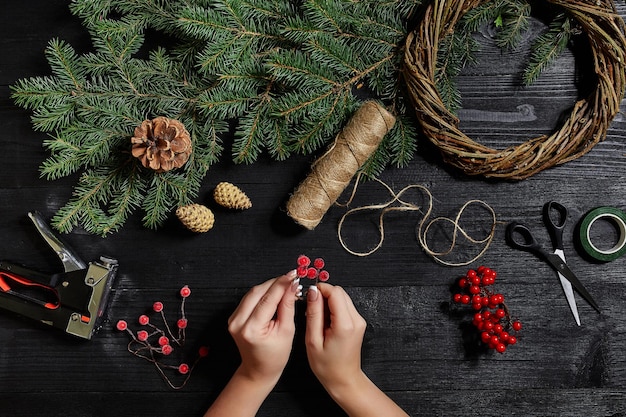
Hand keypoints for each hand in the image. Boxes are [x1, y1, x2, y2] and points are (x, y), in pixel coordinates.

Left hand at [228, 270, 299, 385]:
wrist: (258, 370)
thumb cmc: (275, 356)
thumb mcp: (287, 331)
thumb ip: (288, 306)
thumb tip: (292, 286)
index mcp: (252, 329)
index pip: (268, 299)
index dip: (282, 284)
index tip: (293, 275)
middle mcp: (238, 323)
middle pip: (258, 292)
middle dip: (276, 283)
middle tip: (291, 278)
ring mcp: (233, 320)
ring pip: (252, 293)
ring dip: (269, 286)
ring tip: (285, 285)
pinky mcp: (233, 317)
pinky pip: (249, 299)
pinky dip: (262, 293)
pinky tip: (274, 293)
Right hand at [304, 283, 366, 391]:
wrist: (343, 379)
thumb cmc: (327, 366)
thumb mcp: (313, 340)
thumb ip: (313, 313)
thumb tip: (313, 292)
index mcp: (345, 324)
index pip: (335, 292)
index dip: (320, 289)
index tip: (309, 295)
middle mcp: (356, 320)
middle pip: (340, 292)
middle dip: (324, 295)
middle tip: (311, 309)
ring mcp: (359, 321)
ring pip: (342, 297)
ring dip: (328, 302)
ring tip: (318, 319)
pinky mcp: (358, 322)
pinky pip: (345, 306)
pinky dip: (334, 309)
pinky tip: (326, 322)